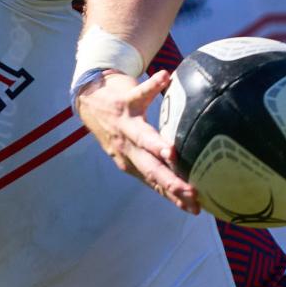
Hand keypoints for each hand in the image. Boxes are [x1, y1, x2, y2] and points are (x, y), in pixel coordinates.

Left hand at [74, 70, 196, 213]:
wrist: (90, 100)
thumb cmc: (121, 127)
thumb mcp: (135, 149)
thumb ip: (157, 162)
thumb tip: (186, 177)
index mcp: (132, 162)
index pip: (156, 184)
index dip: (174, 198)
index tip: (195, 208)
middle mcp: (127, 149)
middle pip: (150, 169)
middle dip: (170, 183)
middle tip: (190, 192)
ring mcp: (126, 125)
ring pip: (143, 139)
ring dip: (156, 146)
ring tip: (170, 151)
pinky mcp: (125, 101)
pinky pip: (142, 92)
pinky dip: (153, 86)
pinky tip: (165, 77)